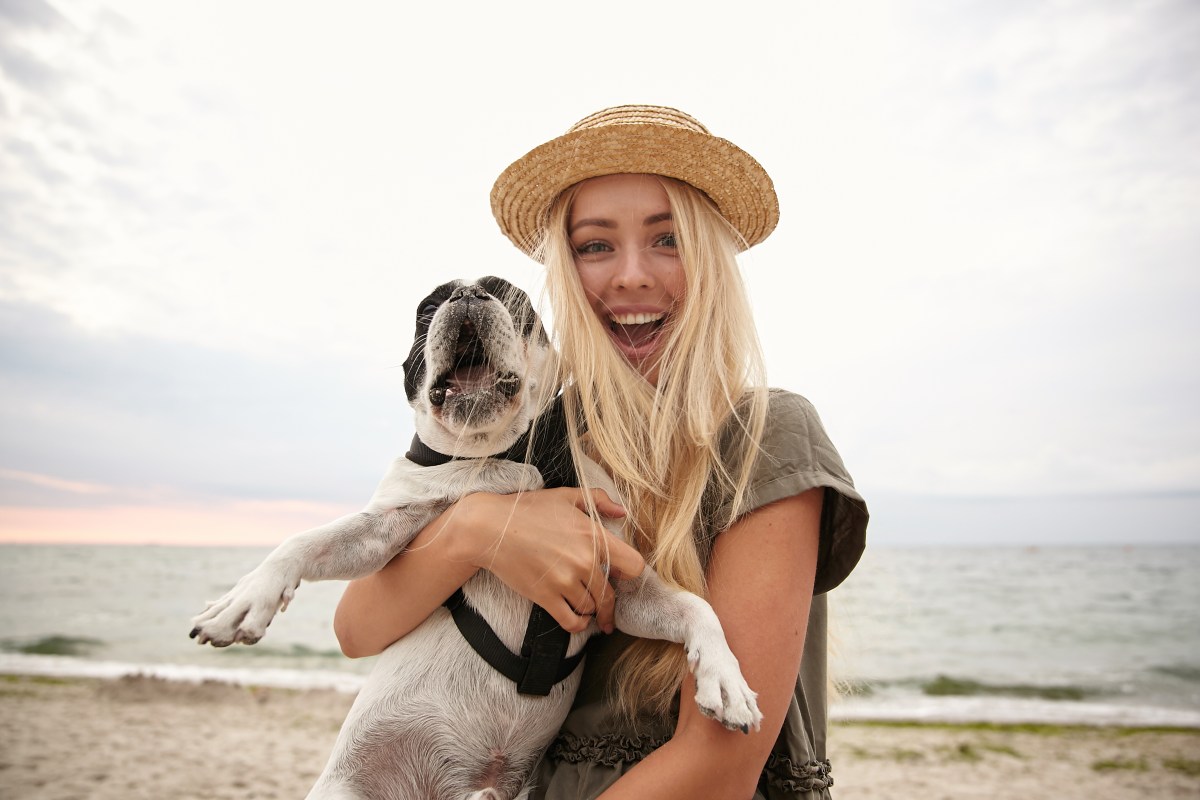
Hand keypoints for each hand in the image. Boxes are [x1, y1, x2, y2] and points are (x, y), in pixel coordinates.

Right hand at [454, 488, 643, 632]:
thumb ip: (599, 500)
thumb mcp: (566, 495)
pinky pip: (572, 621)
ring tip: (589, 609)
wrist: (490, 528)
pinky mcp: (546, 597)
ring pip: (592, 608)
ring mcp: (565, 581)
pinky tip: (579, 619)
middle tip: (607, 607)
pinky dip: (579, 624)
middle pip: (611, 595)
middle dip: (610, 602)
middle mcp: (584, 561)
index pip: (634, 566)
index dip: (631, 574)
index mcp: (594, 536)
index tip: (622, 577)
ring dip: (592, 611)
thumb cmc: (527, 509)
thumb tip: (622, 512)